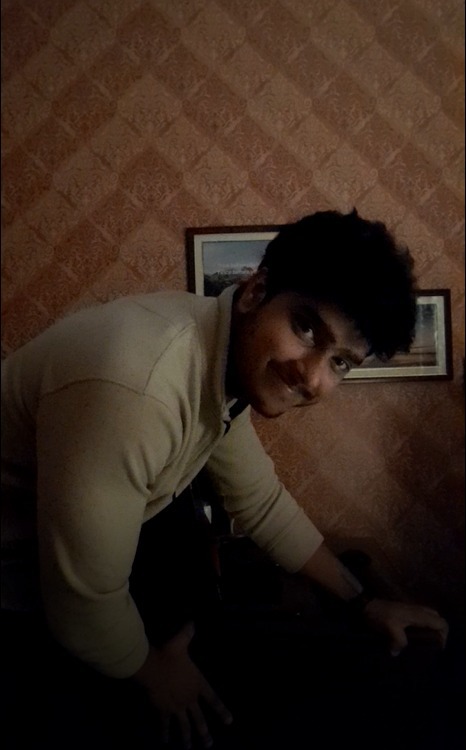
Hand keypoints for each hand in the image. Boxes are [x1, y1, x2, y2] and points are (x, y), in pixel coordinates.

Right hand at [133, 622, 232, 747]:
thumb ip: (188, 633)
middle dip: (204, 732)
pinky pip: (164, 724)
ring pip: (183, 725)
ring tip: (189, 748)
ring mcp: (176, 706)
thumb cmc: (169, 654)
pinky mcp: (163, 709)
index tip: (229, 721)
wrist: (152, 666)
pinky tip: (165, 741)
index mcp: (197, 684)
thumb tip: (193, 622)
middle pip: (199, 718)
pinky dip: (164, 732)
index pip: (213, 699)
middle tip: (209, 744)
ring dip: (186, 738)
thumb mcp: (180, 641)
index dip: (221, 710)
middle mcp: (189, 698)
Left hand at [362, 598, 448, 655]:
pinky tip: (413, 638)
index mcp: (419, 614)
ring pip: (428, 618)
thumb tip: (397, 653)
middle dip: (439, 632)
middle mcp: (418, 611)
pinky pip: (419, 619)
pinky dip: (422, 627)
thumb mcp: (390, 628)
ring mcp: (411, 610)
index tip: (438, 647)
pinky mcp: (403, 613)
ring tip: (424, 643)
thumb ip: (399, 641)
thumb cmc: (380, 615)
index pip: (441, 622)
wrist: (366, 606)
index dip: (444, 635)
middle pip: (437, 619)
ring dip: (430, 629)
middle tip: (433, 645)